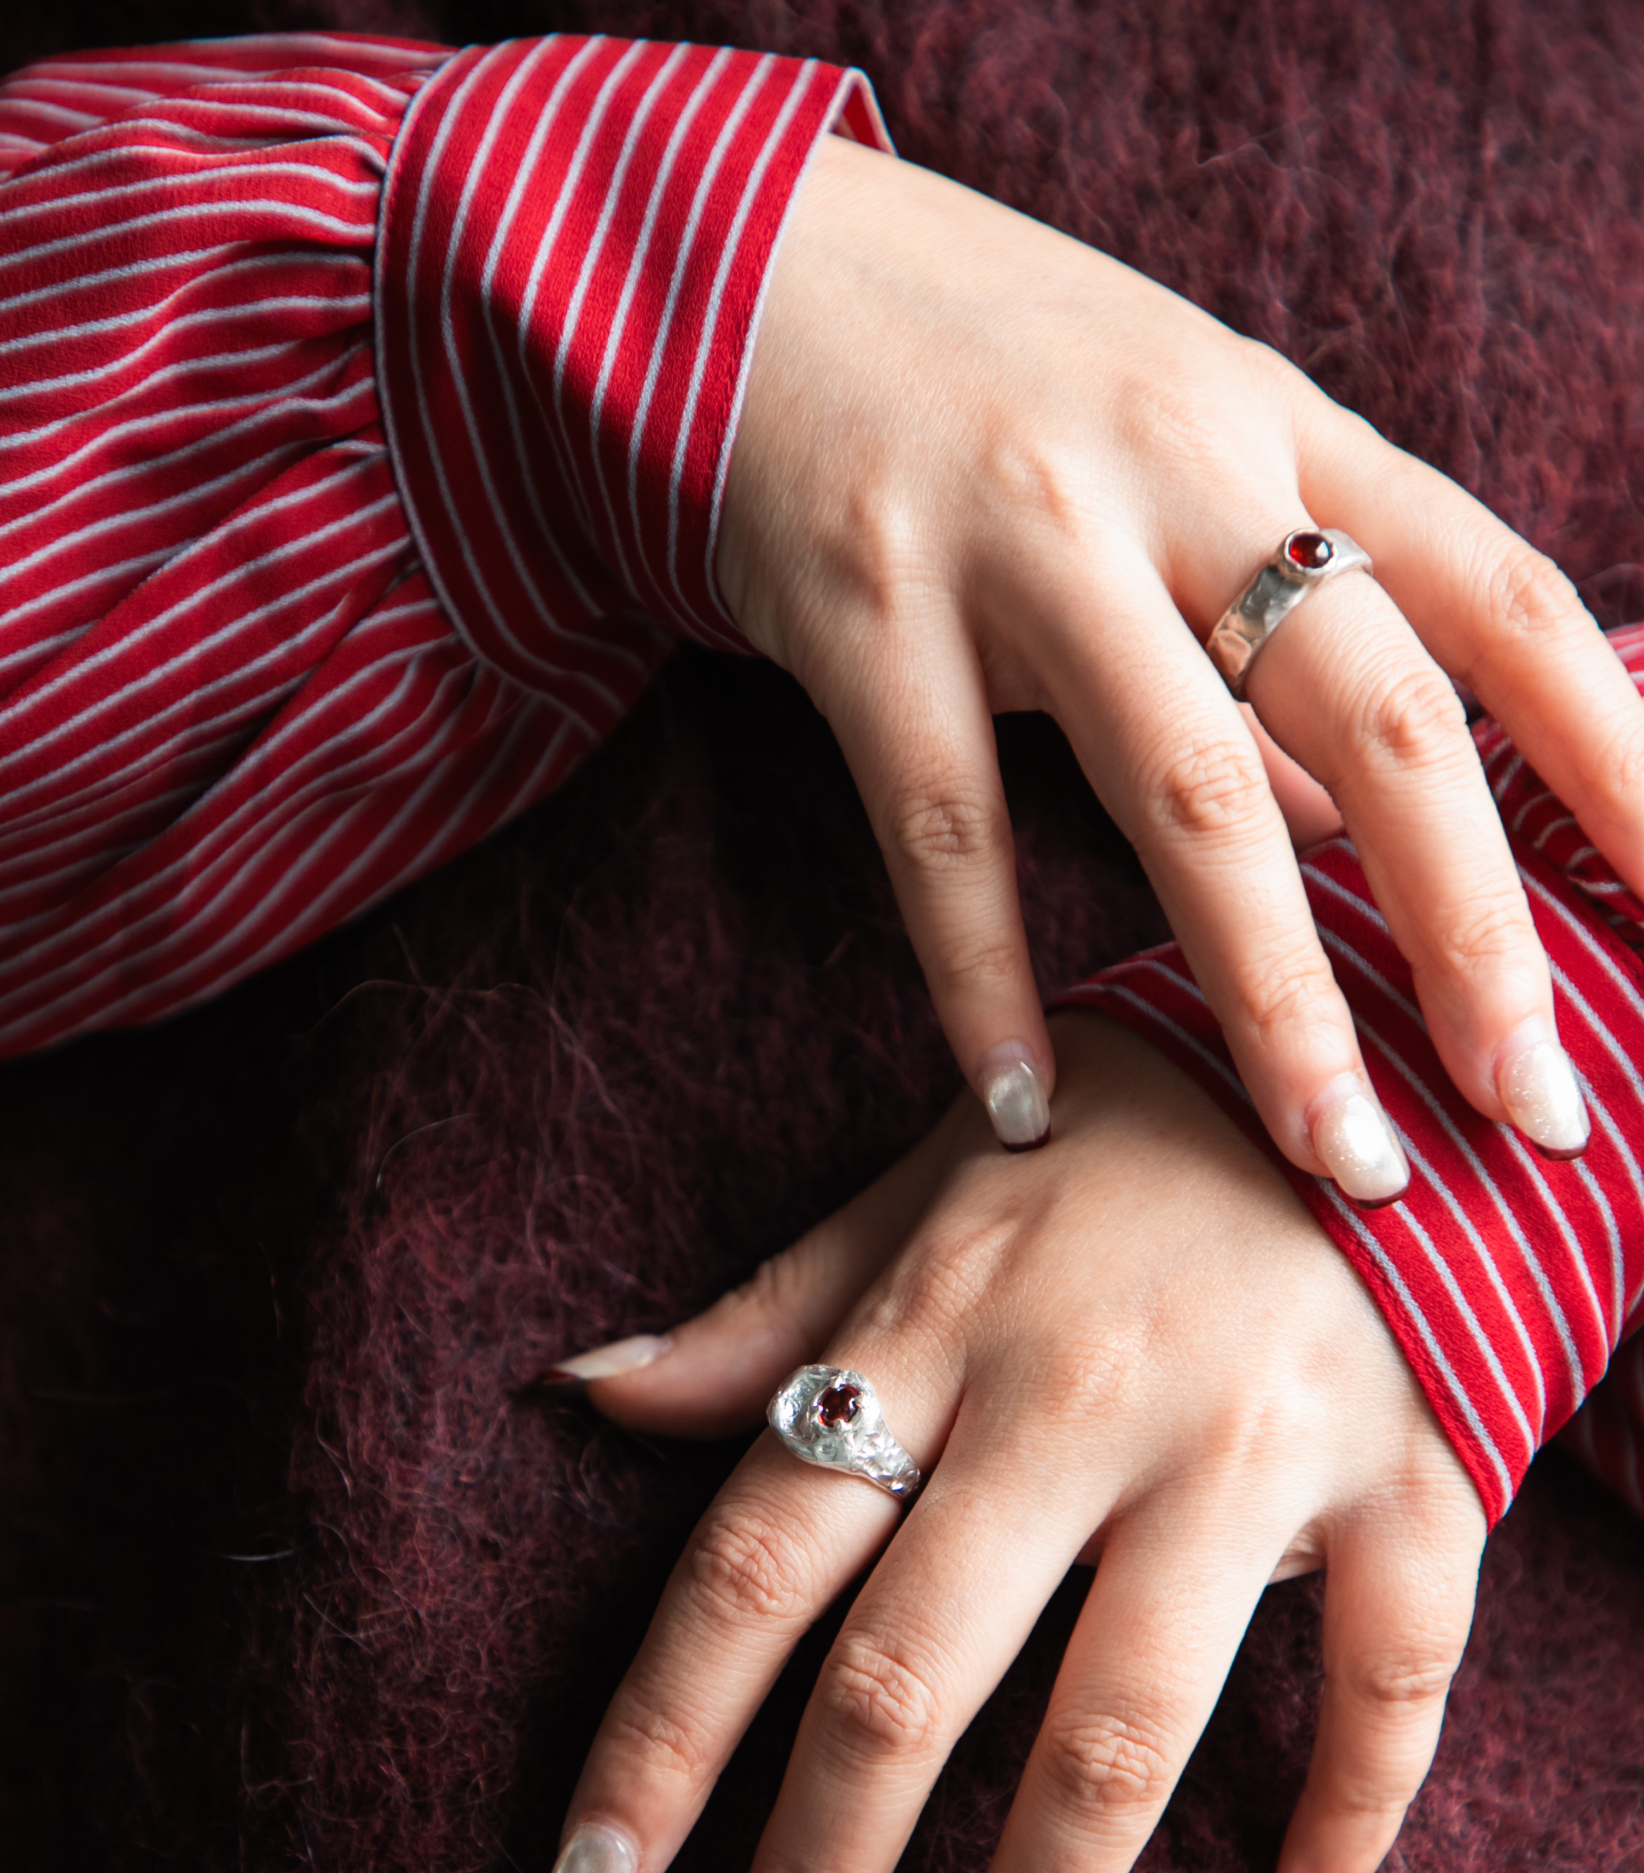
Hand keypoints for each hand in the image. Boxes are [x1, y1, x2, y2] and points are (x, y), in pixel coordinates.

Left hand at [539, 1013, 1487, 1872]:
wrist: (1369, 1038)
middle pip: (903, 1690)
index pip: (754, 1569)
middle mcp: (1076, 1398)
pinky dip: (1349, 1820)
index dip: (659, 1746)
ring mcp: (1247, 1447)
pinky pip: (1389, 1683)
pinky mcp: (1409, 1475)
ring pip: (1117, 1740)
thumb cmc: (1116, 1136)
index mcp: (935, 1325)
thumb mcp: (921, 1189)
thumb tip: (579, 1388)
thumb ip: (767, 1315)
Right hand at [719, 136, 1643, 1185]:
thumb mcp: (1183, 462)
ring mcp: (1023, 542)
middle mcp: (1181, 472)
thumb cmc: (1000, 389)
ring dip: (1278, 1006)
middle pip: (1387, 722)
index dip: (1622, 764)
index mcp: (1285, 429)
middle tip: (1535, 1109)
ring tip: (1340, 1161)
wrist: (753, 275)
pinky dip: (985, 986)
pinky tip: (1030, 1109)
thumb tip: (1383, 847)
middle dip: (1478, 939)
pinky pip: (946, 834)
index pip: (1508, 603)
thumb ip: (1285, 643)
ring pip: (1190, 799)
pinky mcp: (866, 613)